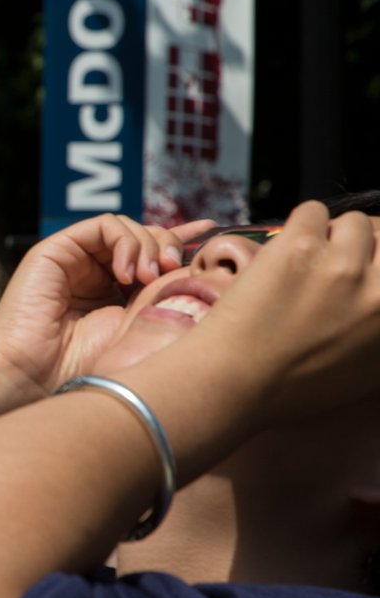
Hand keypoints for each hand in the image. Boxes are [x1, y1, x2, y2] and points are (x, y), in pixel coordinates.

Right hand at [0, 214, 212, 394]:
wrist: (36, 375)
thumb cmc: (84, 366)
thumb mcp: (138, 327)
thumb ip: (162, 297)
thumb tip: (196, 271)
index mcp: (114, 293)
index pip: (152, 255)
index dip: (182, 241)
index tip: (212, 235)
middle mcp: (95, 273)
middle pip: (144, 237)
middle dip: (168, 246)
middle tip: (174, 272)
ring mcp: (76, 260)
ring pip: (127, 228)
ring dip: (148, 245)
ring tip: (148, 278)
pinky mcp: (57, 249)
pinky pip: (103, 226)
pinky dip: (124, 242)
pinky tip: (126, 274)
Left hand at [182, 203, 379, 425]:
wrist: (232, 384)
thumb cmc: (289, 386)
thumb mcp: (364, 370)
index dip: (378, 263)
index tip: (363, 268)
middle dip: (361, 250)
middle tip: (331, 268)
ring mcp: (343, 266)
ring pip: (352, 222)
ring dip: (328, 237)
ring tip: (302, 264)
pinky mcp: (300, 248)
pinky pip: (312, 211)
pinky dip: (298, 228)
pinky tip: (280, 255)